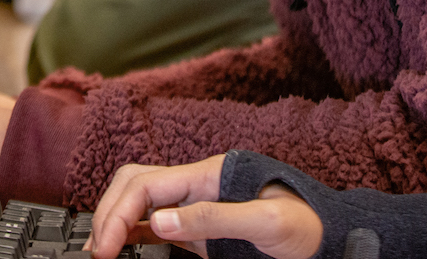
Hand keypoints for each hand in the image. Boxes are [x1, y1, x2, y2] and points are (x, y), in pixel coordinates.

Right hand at [92, 157, 321, 258]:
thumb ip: (214, 219)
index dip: (118, 213)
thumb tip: (159, 221)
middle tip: (98, 251)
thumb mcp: (266, 224)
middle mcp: (196, 185)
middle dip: (108, 211)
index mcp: (208, 175)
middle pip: (134, 184)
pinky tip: (121, 246)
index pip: (146, 185)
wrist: (328, 236)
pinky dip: (131, 231)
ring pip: (139, 200)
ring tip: (101, 250)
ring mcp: (196, 204)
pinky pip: (155, 222)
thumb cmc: (306, 224)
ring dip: (115, 219)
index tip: (106, 247)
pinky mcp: (199, 226)